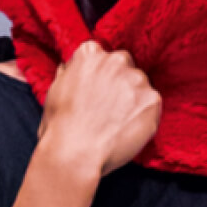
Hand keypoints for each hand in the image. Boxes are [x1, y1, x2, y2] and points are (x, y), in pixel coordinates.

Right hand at [37, 41, 161, 184]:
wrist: (76, 152)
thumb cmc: (59, 127)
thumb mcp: (54, 91)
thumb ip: (68, 74)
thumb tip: (69, 67)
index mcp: (89, 54)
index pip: (99, 53)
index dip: (99, 73)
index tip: (97, 89)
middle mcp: (115, 61)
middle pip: (124, 65)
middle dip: (119, 81)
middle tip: (110, 107)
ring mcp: (136, 79)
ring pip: (140, 85)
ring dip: (134, 98)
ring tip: (118, 122)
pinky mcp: (152, 99)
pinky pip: (152, 104)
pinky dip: (144, 116)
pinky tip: (128, 130)